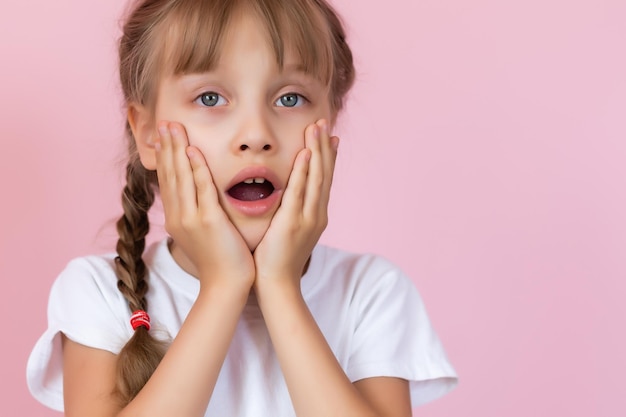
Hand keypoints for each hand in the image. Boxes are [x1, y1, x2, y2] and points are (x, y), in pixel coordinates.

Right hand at [155, 121, 254, 290]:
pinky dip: (196, 168)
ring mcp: (191, 219)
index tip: (163, 137)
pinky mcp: (208, 221)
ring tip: (174, 128)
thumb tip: (199, 197)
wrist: (226, 285)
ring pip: (182, 177)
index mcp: (177, 219)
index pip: (168, 181)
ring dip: (177, 150)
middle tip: (164, 122)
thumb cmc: (220, 259)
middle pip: (170, 174)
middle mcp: (179, 216)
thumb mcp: (202, 233)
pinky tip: (193, 151)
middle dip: (167, 147)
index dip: (165, 157)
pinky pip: (201, 189)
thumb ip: (198, 212)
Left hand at [253, 119, 338, 285]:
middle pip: (324, 173)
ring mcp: (308, 217)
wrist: (276, 284)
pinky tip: (306, 153)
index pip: (323, 179)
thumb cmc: (277, 260)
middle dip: (325, 147)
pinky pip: (300, 190)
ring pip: (316, 177)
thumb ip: (291, 213)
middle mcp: (317, 213)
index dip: (328, 157)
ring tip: (317, 127)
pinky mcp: (293, 221)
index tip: (330, 136)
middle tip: (325, 122)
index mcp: (315, 215)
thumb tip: (289, 199)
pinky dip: (305, 171)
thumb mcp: (289, 232)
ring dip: (317, 150)